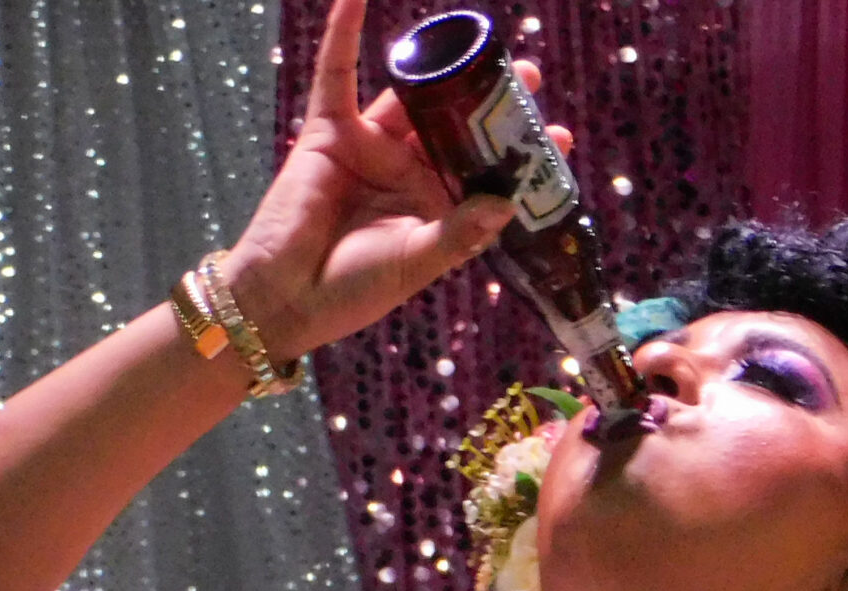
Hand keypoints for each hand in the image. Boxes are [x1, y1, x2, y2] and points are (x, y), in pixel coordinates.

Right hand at [220, 0, 573, 364]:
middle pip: (455, 127)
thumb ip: (459, 235)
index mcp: (434, 207)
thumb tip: (507, 203)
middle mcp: (407, 173)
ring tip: (479, 46)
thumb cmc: (352, 290)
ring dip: (440, 71)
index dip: (518, 154)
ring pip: (411, 99)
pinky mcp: (330, 133)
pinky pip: (336, 75)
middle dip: (490, 104)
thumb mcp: (416, 264)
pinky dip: (343, 34)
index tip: (560, 136)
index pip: (484, 171)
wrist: (287, 299)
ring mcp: (370, 149)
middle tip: (530, 79)